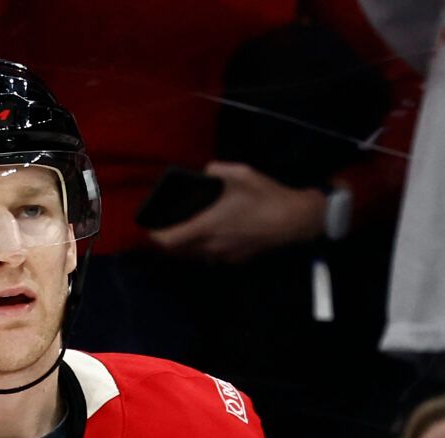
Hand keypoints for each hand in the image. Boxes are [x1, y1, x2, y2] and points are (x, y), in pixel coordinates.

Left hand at [148, 163, 330, 263]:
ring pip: (195, 255)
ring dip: (188, 245)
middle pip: (178, 251)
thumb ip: (215, 170)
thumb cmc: (264, 196)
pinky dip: (206, 248)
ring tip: (190, 228)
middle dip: (170, 240)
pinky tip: (215, 233)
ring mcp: (223, 256)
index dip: (155, 235)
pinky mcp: (235, 260)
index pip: (168, 240)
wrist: (293, 220)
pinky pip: (212, 256)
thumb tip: (204, 172)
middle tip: (169, 224)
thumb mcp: (240, 173)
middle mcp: (211, 246)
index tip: (151, 226)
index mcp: (206, 225)